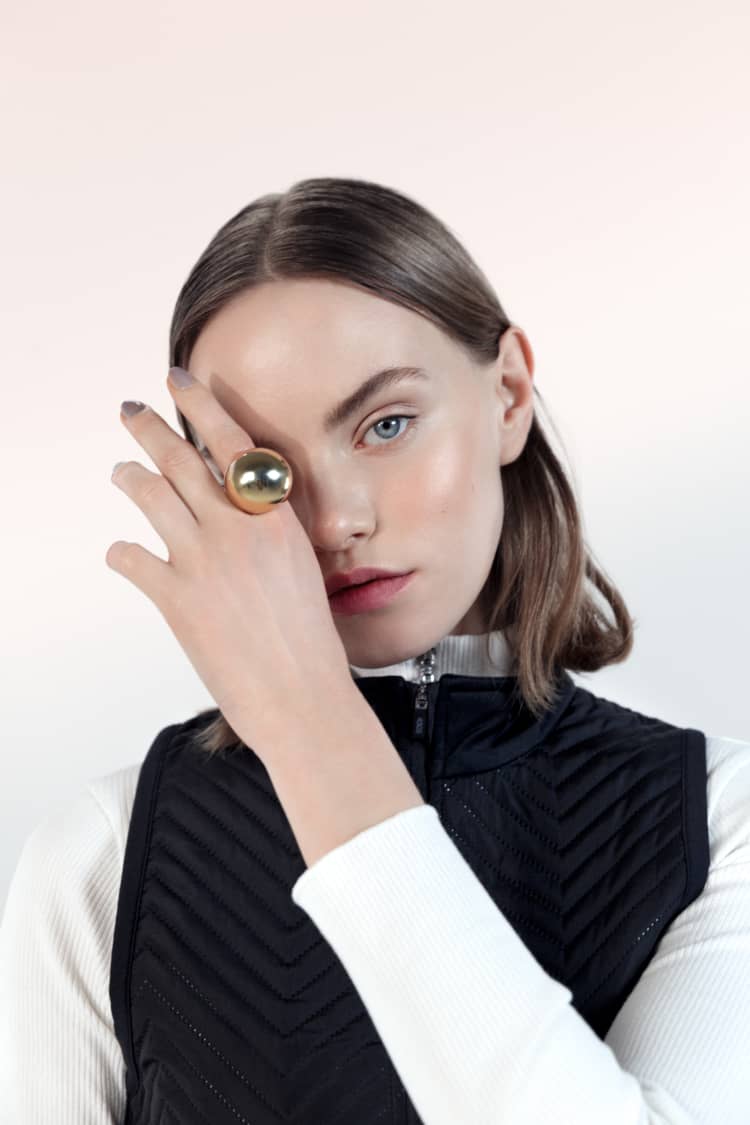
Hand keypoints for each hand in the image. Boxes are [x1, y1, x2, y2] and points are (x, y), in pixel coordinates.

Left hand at [106, 369, 352, 756]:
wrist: (302, 695)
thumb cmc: (310, 643)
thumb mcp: (303, 569)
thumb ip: (270, 533)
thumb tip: (241, 510)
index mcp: (275, 520)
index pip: (231, 443)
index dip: (200, 405)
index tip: (179, 380)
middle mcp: (236, 530)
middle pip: (180, 460)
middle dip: (148, 429)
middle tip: (129, 411)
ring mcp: (203, 561)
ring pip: (150, 497)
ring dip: (129, 477)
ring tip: (120, 470)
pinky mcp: (175, 597)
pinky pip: (132, 558)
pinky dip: (122, 552)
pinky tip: (121, 551)